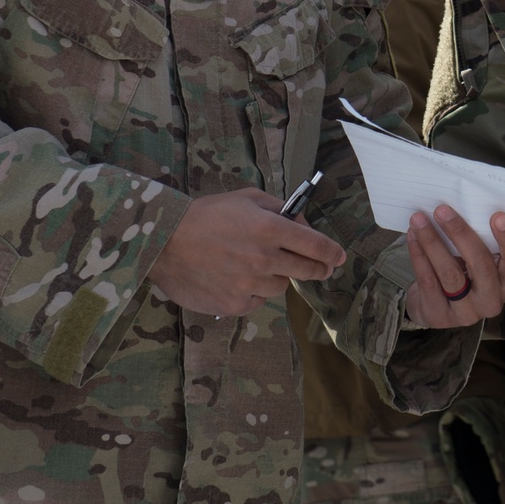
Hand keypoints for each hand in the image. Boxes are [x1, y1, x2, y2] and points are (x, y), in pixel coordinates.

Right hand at [150, 188, 345, 316]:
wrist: (164, 242)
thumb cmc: (206, 215)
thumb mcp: (246, 199)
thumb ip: (279, 209)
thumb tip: (304, 225)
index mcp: (269, 228)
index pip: (315, 244)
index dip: (332, 252)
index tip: (340, 257)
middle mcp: (263, 258)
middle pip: (306, 270)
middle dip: (318, 268)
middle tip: (321, 268)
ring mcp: (249, 284)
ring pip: (281, 286)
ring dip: (276, 276)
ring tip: (254, 265)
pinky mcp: (234, 304)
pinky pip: (257, 301)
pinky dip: (253, 292)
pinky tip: (236, 279)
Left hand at [403, 205, 504, 327]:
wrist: (434, 304)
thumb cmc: (463, 271)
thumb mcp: (477, 259)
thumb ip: (480, 240)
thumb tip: (465, 202)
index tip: (498, 215)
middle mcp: (492, 301)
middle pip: (481, 267)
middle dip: (461, 234)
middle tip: (442, 210)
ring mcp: (466, 313)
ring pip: (450, 274)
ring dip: (433, 242)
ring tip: (419, 219)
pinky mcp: (439, 316)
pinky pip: (428, 281)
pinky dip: (419, 255)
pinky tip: (413, 236)